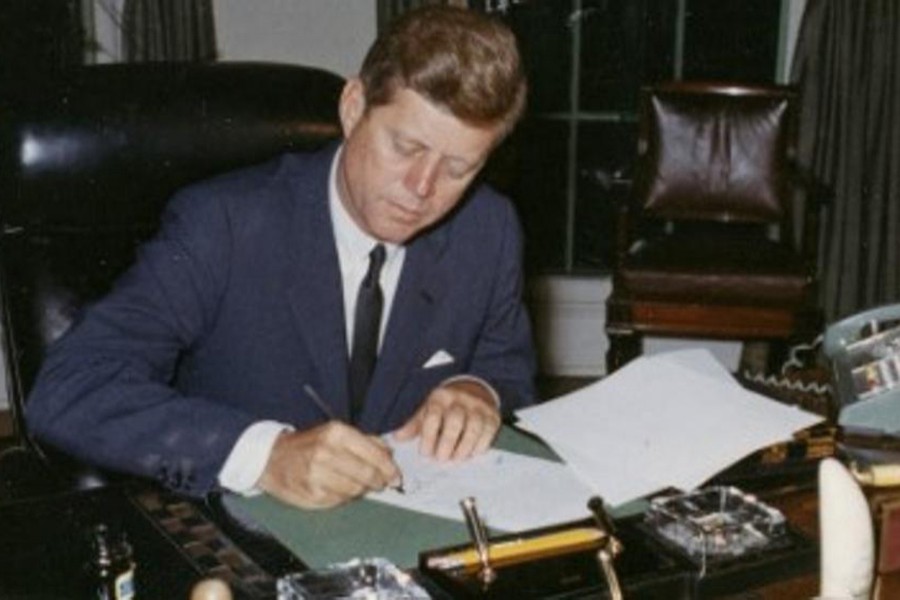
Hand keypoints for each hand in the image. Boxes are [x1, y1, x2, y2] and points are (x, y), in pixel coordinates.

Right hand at [257, 421, 400, 508]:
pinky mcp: (311, 493)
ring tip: (357, 484)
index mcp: (336, 433)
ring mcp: (317, 474)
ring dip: (361, 489)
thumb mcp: (335, 432)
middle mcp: (326, 452)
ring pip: (355, 490)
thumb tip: (389, 453)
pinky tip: (339, 488)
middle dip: (379, 481)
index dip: (389, 468)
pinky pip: (340, 500)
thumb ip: (365, 441)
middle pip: (367, 474)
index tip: (396, 475)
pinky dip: (344, 496)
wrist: (272, 458)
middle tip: (382, 483)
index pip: (373, 454)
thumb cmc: (307, 445)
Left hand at [392, 379, 500, 460]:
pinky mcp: (492, 417)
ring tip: (455, 458)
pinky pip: (488, 432)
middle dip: (447, 443)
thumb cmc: (446, 406)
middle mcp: (461, 400)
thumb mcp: (428, 410)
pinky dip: (479, 446)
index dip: (428, 437)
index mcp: (440, 398)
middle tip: (441, 458)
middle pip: (455, 421)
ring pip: (473, 427)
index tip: (425, 453)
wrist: (474, 391)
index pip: (433, 416)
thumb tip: (398, 438)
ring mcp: (478, 407)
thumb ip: (414, 425)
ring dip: (463, 447)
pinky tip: (470, 453)